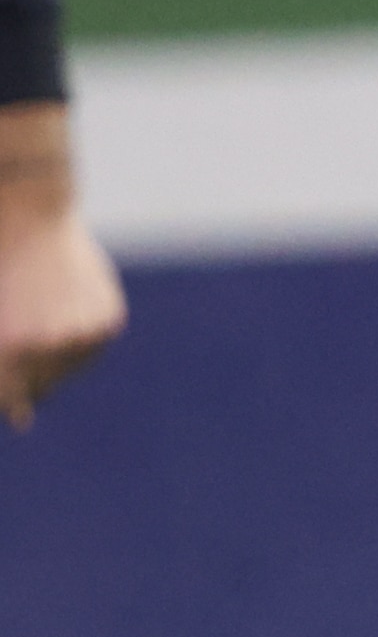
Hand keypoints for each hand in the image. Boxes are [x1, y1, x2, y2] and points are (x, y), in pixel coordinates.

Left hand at [0, 105, 125, 429]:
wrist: (26, 217)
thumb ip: (5, 372)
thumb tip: (24, 418)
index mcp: (9, 351)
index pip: (11, 400)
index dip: (10, 386)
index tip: (11, 368)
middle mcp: (49, 347)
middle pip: (38, 390)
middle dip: (27, 374)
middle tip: (22, 328)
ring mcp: (83, 334)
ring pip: (67, 371)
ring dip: (54, 357)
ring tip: (39, 313)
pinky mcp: (108, 322)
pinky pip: (90, 348)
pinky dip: (78, 337)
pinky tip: (61, 306)